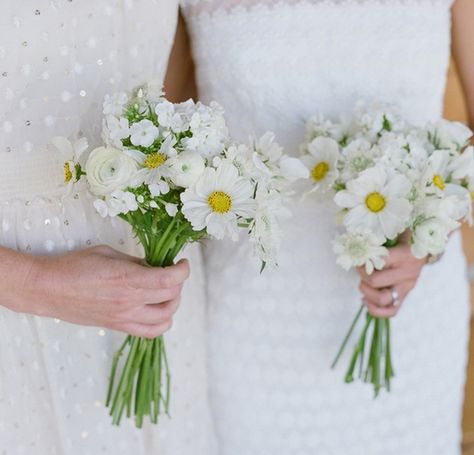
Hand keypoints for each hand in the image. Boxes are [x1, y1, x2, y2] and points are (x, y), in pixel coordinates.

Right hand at [0, 245, 189, 337]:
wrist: (48, 289)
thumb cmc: (75, 266)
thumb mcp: (109, 254)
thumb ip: (135, 262)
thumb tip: (154, 267)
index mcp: (128, 279)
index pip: (170, 280)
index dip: (183, 271)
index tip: (182, 263)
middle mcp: (129, 301)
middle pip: (171, 298)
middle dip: (178, 284)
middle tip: (171, 273)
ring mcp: (124, 317)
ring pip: (165, 318)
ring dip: (172, 304)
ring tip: (165, 292)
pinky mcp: (117, 326)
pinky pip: (150, 332)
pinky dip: (161, 322)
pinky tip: (156, 309)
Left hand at [357, 239, 426, 317]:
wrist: (425, 247)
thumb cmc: (405, 236)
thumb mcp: (395, 231)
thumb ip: (379, 237)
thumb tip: (357, 242)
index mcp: (405, 255)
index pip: (379, 261)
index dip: (363, 259)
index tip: (358, 255)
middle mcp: (408, 273)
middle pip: (375, 281)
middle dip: (362, 274)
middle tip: (360, 268)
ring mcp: (407, 286)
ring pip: (383, 299)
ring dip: (366, 291)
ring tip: (364, 282)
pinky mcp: (405, 295)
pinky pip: (391, 311)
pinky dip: (375, 309)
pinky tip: (365, 300)